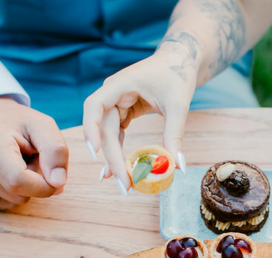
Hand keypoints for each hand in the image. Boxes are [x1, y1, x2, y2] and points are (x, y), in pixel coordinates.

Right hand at [0, 96, 68, 209]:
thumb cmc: (16, 123)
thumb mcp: (42, 126)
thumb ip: (56, 151)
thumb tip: (58, 184)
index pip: (18, 181)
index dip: (43, 186)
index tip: (53, 177)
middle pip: (17, 195)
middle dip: (33, 183)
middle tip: (28, 159)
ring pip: (10, 203)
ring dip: (22, 188)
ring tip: (15, 163)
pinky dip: (9, 192)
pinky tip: (3, 172)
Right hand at [83, 44, 198, 194]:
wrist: (181, 59)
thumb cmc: (178, 74)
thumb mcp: (178, 104)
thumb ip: (174, 135)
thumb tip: (178, 167)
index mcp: (119, 84)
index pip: (95, 106)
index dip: (91, 129)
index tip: (95, 153)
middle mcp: (112, 94)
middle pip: (104, 129)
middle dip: (112, 157)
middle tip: (123, 184)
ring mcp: (116, 103)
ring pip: (108, 135)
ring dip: (114, 158)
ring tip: (122, 183)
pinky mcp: (124, 112)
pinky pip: (116, 134)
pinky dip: (119, 151)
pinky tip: (120, 170)